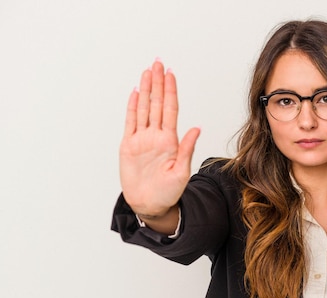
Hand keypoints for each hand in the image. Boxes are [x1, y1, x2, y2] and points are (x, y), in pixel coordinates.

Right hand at [119, 59, 199, 216]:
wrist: (150, 205)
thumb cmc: (168, 192)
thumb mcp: (181, 172)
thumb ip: (187, 149)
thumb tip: (197, 128)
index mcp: (170, 141)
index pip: (170, 110)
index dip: (170, 91)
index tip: (171, 74)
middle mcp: (156, 136)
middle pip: (156, 104)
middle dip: (157, 83)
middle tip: (158, 63)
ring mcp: (142, 139)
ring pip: (143, 108)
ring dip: (145, 90)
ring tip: (147, 72)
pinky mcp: (129, 146)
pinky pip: (130, 122)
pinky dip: (132, 107)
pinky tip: (134, 93)